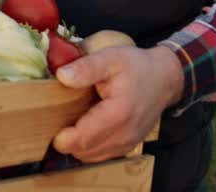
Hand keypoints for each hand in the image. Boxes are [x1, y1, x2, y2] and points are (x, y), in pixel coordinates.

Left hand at [51, 45, 184, 162]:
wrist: (164, 79)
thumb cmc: (137, 67)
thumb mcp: (111, 58)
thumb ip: (86, 67)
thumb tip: (62, 76)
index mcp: (118, 113)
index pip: (83, 138)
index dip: (62, 138)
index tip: (50, 125)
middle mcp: (124, 134)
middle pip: (83, 150)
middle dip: (66, 140)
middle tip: (58, 118)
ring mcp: (127, 143)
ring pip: (90, 156)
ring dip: (77, 144)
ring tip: (73, 121)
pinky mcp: (127, 146)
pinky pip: (100, 154)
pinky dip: (89, 146)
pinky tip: (86, 126)